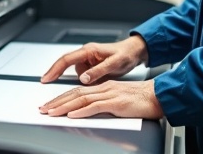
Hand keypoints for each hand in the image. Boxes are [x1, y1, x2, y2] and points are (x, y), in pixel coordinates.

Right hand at [39, 35, 148, 84]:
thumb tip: (83, 79)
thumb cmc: (125, 55)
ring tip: (98, 79)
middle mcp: (86, 53)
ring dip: (81, 79)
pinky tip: (96, 81)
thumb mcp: (114, 64)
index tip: (46, 78)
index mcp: (89, 50)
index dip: (55, 69)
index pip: (66, 59)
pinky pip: (83, 74)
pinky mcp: (91, 64)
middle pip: (65, 63)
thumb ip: (98, 71)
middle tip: (45, 81)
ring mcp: (88, 58)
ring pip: (76, 72)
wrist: (134, 52)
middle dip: (55, 72)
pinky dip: (86, 80)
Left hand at [39, 79, 162, 119]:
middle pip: (75, 94)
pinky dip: (82, 111)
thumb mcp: (118, 100)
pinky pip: (95, 106)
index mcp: (103, 87)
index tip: (50, 105)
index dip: (61, 98)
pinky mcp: (116, 103)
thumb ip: (104, 103)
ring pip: (81, 99)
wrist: (159, 96)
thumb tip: (89, 110)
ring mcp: (109, 94)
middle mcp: (103, 88)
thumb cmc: (142, 100)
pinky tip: (72, 115)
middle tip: (43, 109)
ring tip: (51, 112)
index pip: (77, 92)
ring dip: (64, 107)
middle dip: (57, 102)